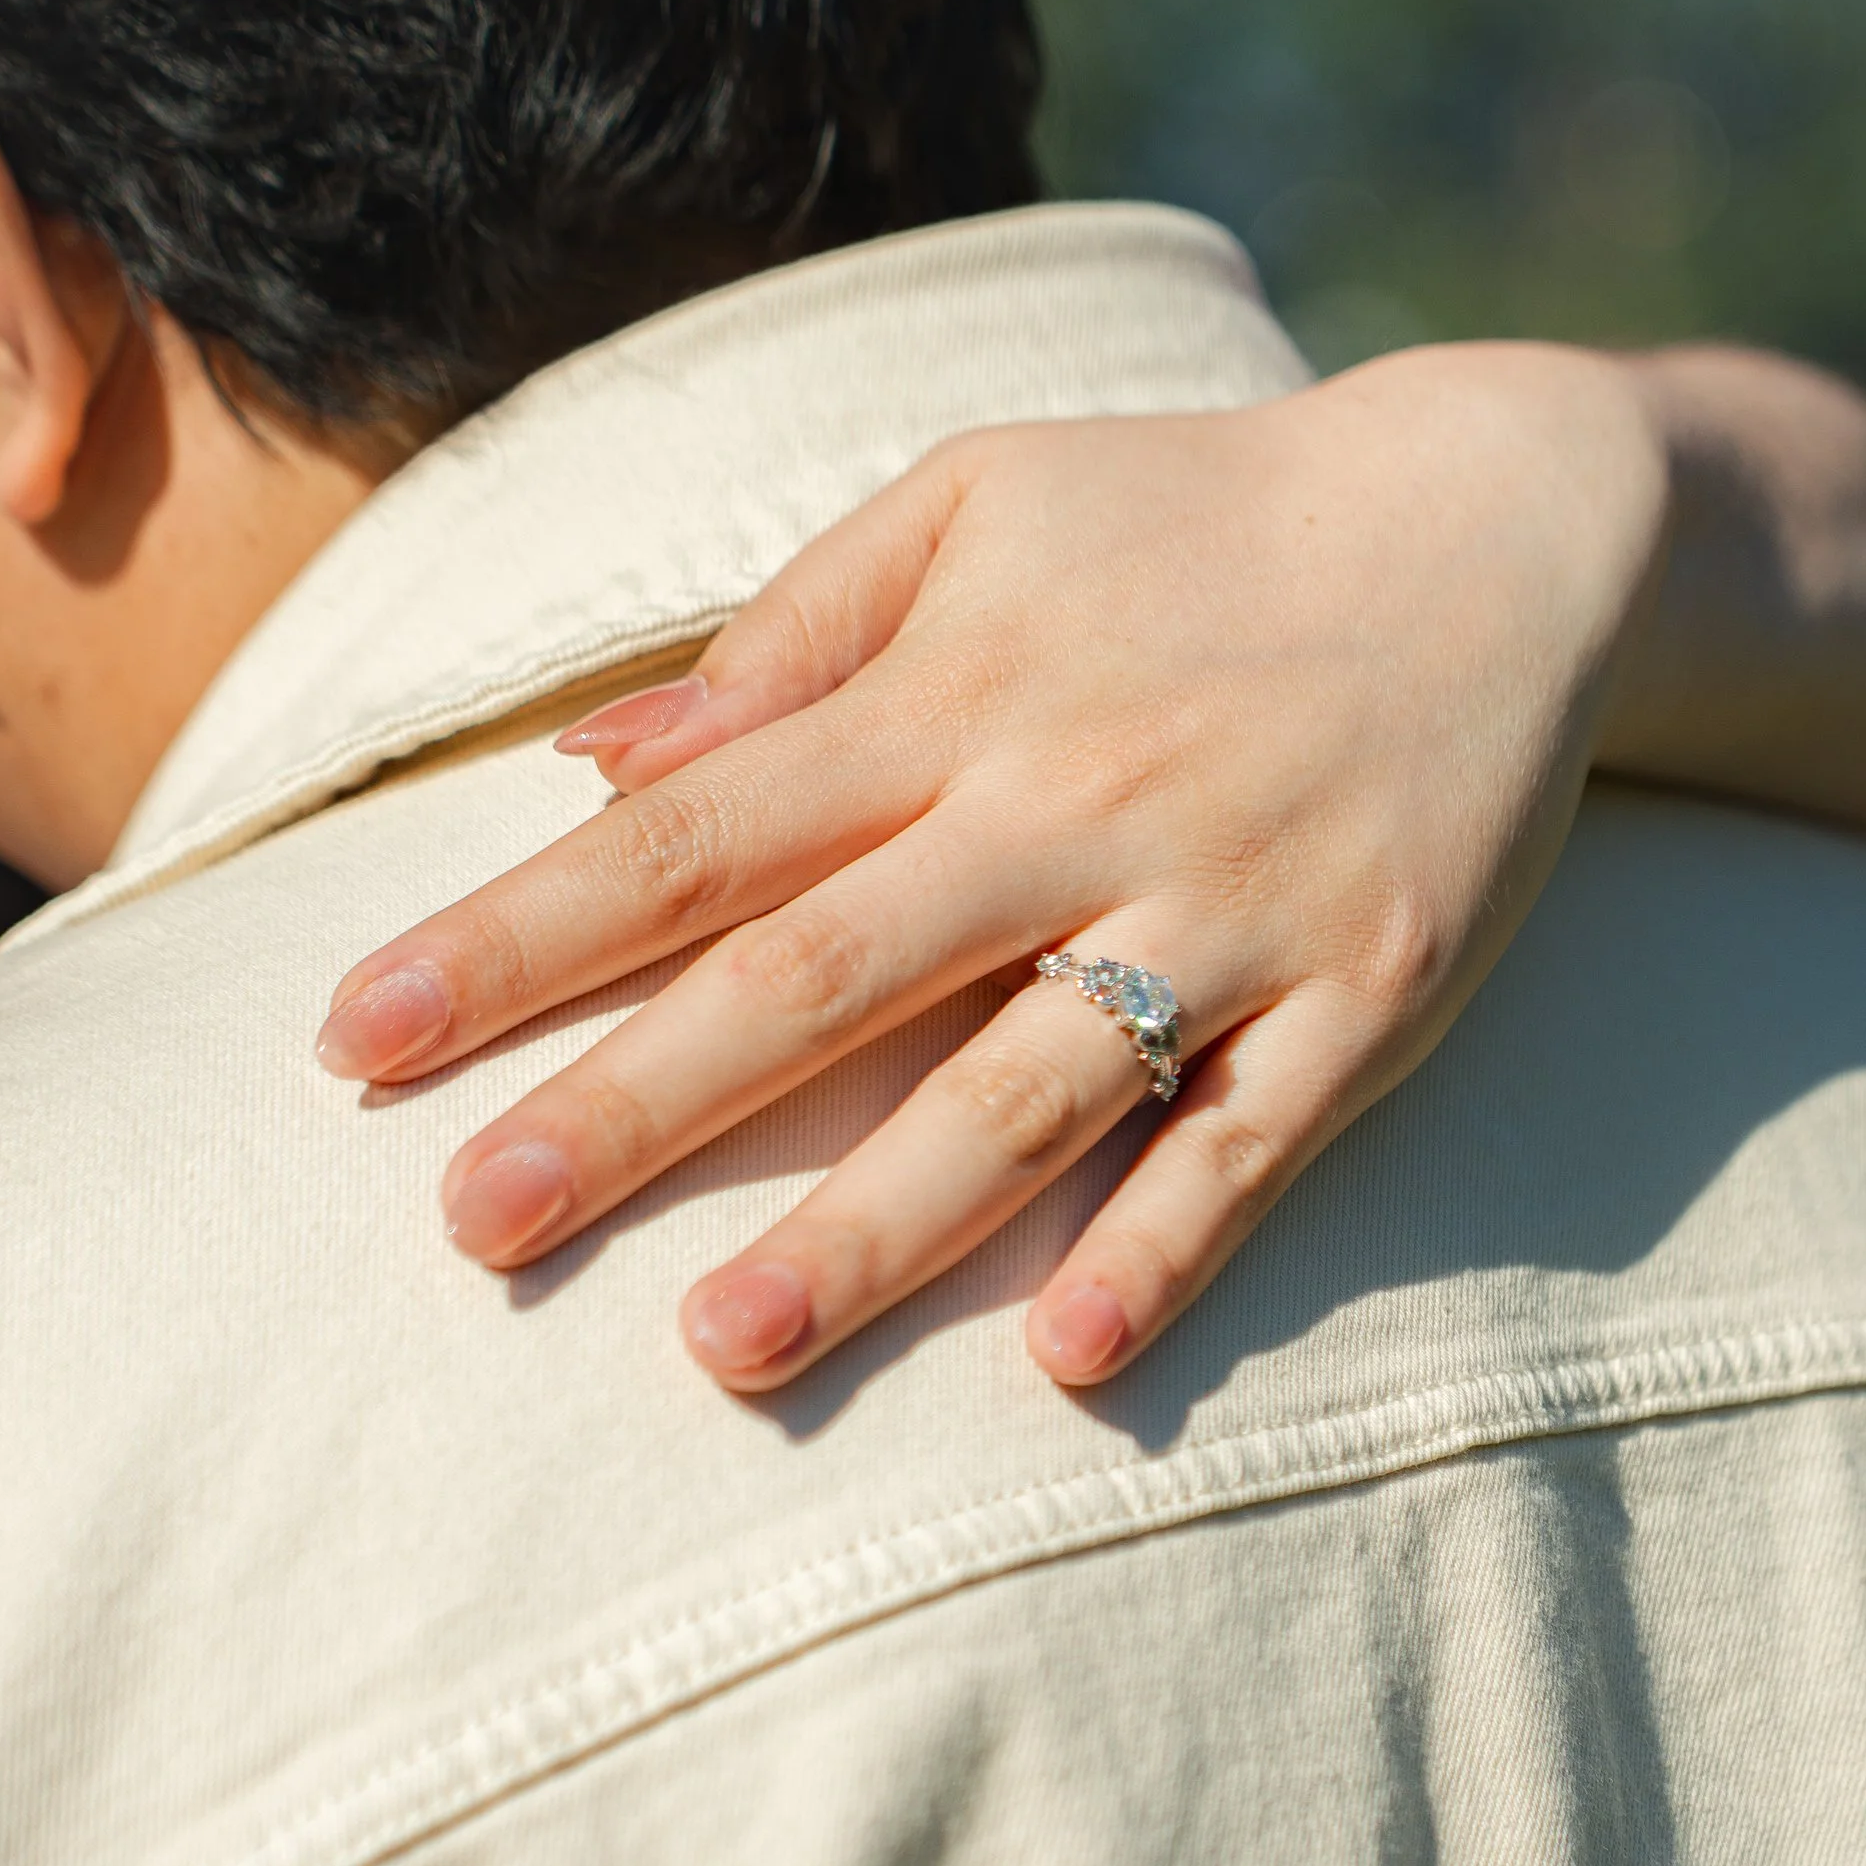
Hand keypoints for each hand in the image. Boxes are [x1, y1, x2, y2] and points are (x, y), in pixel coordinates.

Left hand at [316, 345, 1668, 1388]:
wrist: (1510, 520)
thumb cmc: (1199, 520)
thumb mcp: (980, 506)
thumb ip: (792, 633)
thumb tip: (596, 766)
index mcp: (954, 689)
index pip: (695, 832)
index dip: (517, 936)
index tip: (355, 1039)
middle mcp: (1072, 801)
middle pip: (820, 974)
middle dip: (633, 1106)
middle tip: (473, 1232)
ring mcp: (1230, 905)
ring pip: (1027, 1087)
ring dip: (876, 1227)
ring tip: (726, 1352)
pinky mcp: (1372, 990)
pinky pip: (1258, 1139)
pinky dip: (1170, 1244)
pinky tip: (1073, 1358)